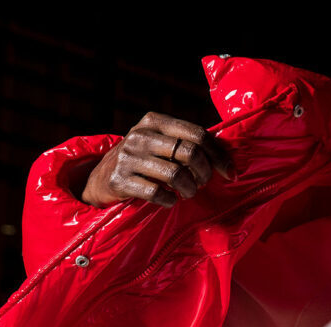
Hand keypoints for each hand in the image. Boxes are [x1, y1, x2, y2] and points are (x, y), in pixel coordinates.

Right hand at [81, 112, 235, 207]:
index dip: (219, 156)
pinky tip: (169, 200)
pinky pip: (157, 193)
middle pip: (190, 153)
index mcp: (154, 121)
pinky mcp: (119, 180)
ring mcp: (128, 157)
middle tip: (203, 183)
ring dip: (190, 189)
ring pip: (176, 175)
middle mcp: (140, 135)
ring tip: (188, 192)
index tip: (230, 173)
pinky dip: (169, 200)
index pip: (198, 134)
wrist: (100, 178)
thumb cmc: (143, 161)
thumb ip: (188, 143)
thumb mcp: (160, 143)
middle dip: (205, 173)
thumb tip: (229, 157)